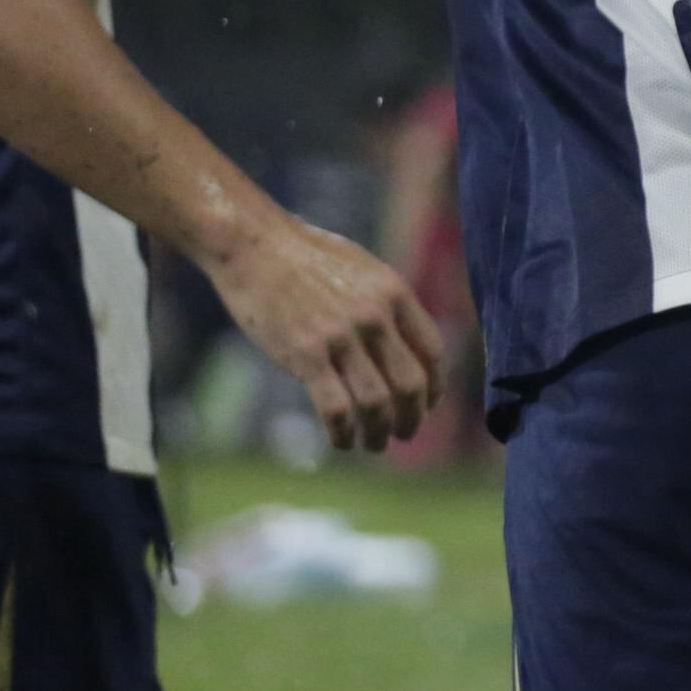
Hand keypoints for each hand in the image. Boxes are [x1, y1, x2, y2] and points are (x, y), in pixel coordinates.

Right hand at [201, 208, 446, 454]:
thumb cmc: (307, 256)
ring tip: (374, 445)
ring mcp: (342, 338)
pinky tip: (342, 441)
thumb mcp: (365, 269)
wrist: (255, 246)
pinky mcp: (305, 356)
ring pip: (377, 403)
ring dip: (379, 433)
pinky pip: (335, 408)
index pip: (432, 351)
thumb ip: (387, 304)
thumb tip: (403, 342)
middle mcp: (376, 317)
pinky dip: (343, 432)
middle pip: (411, 384)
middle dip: (413, 417)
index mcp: (395, 293)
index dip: (435, 386)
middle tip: (406, 434)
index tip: (429, 405)